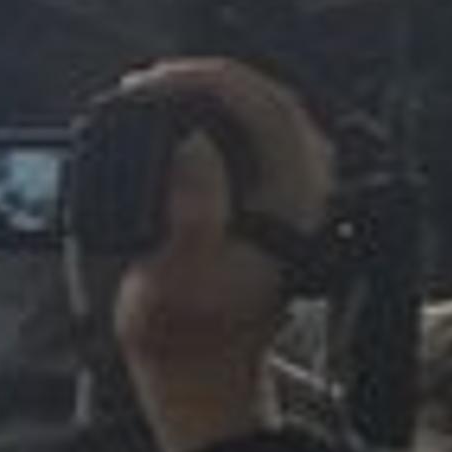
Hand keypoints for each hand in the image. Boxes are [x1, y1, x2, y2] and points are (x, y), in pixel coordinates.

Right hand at [103, 58, 330, 451]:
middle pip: (270, 100)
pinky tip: (178, 126)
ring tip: (154, 96)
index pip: (266, 106)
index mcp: (293, 201)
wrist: (202, 372)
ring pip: (265, 115)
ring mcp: (295, 196)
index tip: (152, 81)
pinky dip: (215, 121)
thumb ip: (192, 209)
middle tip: (145, 83)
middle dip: (205, 80)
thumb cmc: (187, 332)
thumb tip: (191, 146)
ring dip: (211, 96)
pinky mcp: (275, 205)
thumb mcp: (176, 275)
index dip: (206, 79)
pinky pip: (255, 138)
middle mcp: (306, 191)